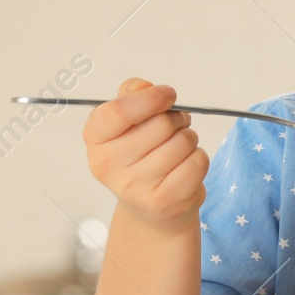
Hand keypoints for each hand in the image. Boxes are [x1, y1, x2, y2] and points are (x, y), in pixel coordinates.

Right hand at [83, 78, 208, 231]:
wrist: (149, 207)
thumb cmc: (140, 155)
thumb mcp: (127, 122)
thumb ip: (132, 95)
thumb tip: (144, 87)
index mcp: (96, 138)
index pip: (119, 112)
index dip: (151, 98)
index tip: (168, 94)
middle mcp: (109, 165)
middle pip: (161, 124)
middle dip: (177, 118)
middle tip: (176, 125)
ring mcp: (135, 188)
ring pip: (183, 142)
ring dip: (189, 138)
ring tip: (178, 148)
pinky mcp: (163, 202)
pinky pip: (197, 162)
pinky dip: (198, 158)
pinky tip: (184, 166)